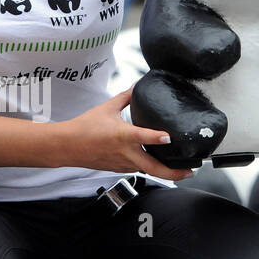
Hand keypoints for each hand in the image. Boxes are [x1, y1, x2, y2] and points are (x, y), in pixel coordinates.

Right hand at [61, 87, 194, 182]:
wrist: (67, 146)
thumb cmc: (85, 127)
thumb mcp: (107, 107)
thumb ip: (126, 97)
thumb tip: (138, 85)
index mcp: (123, 135)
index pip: (143, 137)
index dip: (158, 137)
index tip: (170, 137)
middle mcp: (125, 152)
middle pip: (153, 168)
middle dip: (174, 173)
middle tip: (191, 170)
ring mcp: (123, 163)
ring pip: (148, 170)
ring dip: (165, 171)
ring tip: (182, 168)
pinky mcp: (120, 169)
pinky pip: (139, 169)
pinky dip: (150, 167)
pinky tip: (158, 163)